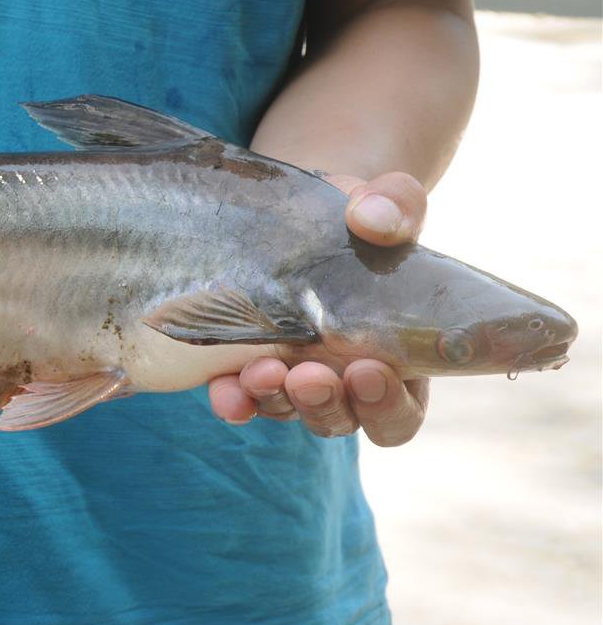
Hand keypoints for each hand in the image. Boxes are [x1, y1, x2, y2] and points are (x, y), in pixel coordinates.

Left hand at [208, 172, 430, 445]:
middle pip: (342, 419)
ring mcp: (293, 379)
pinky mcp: (247, 367)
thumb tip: (373, 217)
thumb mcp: (384, 205)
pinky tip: (224, 391)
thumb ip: (396, 206)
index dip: (388, 405)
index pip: (401, 412)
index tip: (368, 369)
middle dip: (325, 403)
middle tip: (309, 375)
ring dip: (274, 399)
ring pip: (287, 412)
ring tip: (260, 370)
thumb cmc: (359, 220)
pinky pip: (239, 398)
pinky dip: (233, 400)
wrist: (301, 211)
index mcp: (397, 358)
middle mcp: (343, 380)